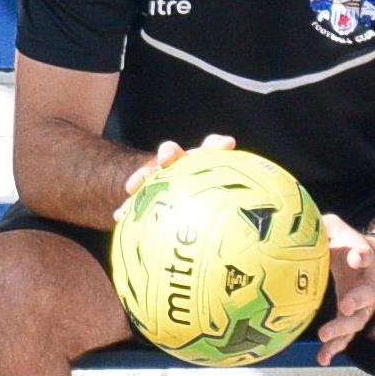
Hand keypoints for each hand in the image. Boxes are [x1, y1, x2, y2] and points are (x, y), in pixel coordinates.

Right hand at [112, 133, 235, 221]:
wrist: (177, 211)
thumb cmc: (206, 211)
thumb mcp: (220, 207)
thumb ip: (235, 209)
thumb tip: (255, 231)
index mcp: (202, 166)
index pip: (211, 148)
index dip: (217, 145)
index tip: (227, 144)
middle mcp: (180, 167)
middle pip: (174, 154)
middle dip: (170, 153)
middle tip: (167, 159)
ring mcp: (161, 178)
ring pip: (150, 173)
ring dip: (143, 176)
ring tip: (133, 186)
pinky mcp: (146, 193)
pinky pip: (136, 200)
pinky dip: (128, 207)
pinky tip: (119, 217)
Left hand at [315, 214, 374, 365]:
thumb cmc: (349, 244)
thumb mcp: (338, 228)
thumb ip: (324, 225)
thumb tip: (298, 222)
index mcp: (364, 257)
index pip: (364, 253)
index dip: (361, 254)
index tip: (356, 257)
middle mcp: (368, 283)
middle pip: (367, 294)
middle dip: (357, 299)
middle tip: (345, 306)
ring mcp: (364, 304)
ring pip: (358, 320)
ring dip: (343, 329)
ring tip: (325, 336)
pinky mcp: (354, 319)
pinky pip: (346, 336)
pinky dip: (335, 347)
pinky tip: (322, 358)